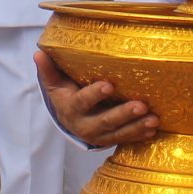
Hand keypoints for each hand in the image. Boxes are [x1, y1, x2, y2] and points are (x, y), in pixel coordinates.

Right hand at [34, 50, 157, 147]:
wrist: (69, 121)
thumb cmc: (65, 95)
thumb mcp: (55, 84)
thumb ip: (49, 70)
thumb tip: (38, 53)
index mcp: (71, 109)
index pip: (83, 101)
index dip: (95, 95)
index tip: (109, 85)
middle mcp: (84, 125)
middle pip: (105, 121)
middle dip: (123, 114)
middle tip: (141, 105)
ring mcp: (99, 136)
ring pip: (118, 133)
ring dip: (137, 127)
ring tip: (153, 120)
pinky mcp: (110, 140)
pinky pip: (126, 139)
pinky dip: (139, 135)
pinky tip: (153, 129)